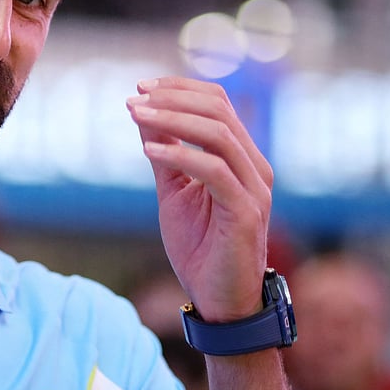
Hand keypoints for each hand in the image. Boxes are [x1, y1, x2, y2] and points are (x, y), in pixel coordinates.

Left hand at [127, 76, 271, 321]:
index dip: (181, 89)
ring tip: (135, 114)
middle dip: (173, 98)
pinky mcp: (246, 213)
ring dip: (172, 120)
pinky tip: (149, 149)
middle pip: (220, 111)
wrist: (219, 302)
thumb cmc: (200, 248)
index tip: (141, 86)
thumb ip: (164, 153)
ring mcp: (255, 190)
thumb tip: (142, 112)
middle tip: (134, 98)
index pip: (219, 104)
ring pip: (218, 135)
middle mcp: (255, 168)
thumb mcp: (174, 191)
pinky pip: (215, 172)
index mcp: (242, 159)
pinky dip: (180, 155)